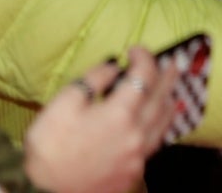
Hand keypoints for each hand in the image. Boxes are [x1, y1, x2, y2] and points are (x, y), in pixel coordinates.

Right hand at [23, 47, 177, 192]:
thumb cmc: (49, 150)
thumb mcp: (63, 105)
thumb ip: (92, 80)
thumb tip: (114, 67)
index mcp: (120, 113)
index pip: (144, 75)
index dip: (144, 57)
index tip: (136, 49)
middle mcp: (136, 133)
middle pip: (162, 97)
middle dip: (167, 76)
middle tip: (172, 62)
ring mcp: (138, 155)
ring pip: (164, 122)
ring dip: (169, 101)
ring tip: (170, 91)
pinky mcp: (133, 171)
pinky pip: (155, 143)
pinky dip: (160, 126)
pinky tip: (156, 123)